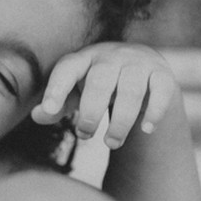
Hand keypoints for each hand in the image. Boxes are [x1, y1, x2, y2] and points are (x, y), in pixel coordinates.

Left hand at [31, 42, 177, 150]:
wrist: (142, 68)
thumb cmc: (98, 84)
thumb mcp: (75, 92)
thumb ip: (56, 105)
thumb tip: (38, 115)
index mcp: (84, 58)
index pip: (67, 69)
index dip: (56, 88)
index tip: (48, 109)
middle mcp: (111, 56)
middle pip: (100, 81)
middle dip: (91, 112)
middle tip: (84, 135)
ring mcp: (138, 63)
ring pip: (131, 90)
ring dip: (120, 121)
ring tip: (111, 143)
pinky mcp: (162, 74)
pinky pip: (160, 91)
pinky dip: (154, 112)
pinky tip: (146, 130)